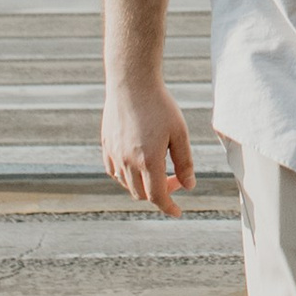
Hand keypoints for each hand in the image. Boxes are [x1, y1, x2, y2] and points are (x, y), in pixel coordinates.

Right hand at [100, 79, 193, 214]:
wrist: (131, 82)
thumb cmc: (160, 105)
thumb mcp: (180, 133)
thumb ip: (185, 162)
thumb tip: (189, 185)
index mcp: (149, 161)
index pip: (157, 197)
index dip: (168, 208)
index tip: (178, 212)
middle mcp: (128, 162)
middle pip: (141, 194)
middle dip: (160, 194)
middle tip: (175, 179)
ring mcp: (114, 154)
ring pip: (126, 185)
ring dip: (142, 185)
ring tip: (158, 169)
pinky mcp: (106, 145)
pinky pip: (114, 172)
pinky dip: (126, 176)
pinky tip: (137, 165)